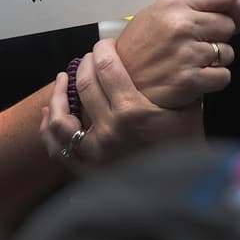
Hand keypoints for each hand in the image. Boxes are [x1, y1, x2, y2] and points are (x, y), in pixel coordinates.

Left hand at [39, 40, 202, 167]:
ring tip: (62, 80)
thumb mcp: (189, 113)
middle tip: (91, 57)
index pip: (107, 67)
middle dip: (85, 64)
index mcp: (132, 111)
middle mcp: (109, 129)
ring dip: (58, 95)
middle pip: (84, 84)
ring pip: (60, 118)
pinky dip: (49, 129)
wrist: (181, 194)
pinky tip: (49, 115)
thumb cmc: (187, 151)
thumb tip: (175, 59)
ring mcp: (94, 152)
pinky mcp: (88, 169)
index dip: (103, 49)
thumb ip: (179, 84)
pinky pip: (58, 147)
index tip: (105, 45)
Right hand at [116, 0, 239, 107]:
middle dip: (221, 36)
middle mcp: (181, 24)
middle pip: (229, 25)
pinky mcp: (191, 79)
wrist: (119, 81)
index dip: (235, 7)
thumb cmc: (139, 48)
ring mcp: (187, 52)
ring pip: (228, 53)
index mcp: (174, 3)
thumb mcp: (155, 14)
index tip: (234, 17)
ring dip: (217, 60)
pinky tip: (197, 77)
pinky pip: (223, 76)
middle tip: (204, 44)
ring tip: (195, 62)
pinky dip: (214, 79)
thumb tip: (224, 2)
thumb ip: (188, 5)